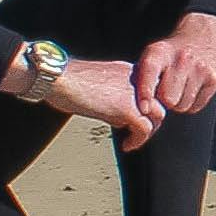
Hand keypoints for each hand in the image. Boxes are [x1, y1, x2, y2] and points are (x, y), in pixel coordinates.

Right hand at [31, 52, 156, 147]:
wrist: (58, 78)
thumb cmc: (67, 82)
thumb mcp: (97, 86)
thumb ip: (113, 97)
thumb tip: (117, 117)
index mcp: (128, 71)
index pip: (149, 91)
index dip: (144, 107)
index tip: (134, 120)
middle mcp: (136, 79)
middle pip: (157, 102)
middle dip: (149, 120)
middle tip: (136, 133)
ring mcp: (134, 93)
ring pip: (157, 116)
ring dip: (146, 132)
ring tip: (133, 140)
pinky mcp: (127, 109)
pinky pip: (145, 129)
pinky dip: (138, 140)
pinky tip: (127, 145)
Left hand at [132, 11, 215, 125]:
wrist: (204, 35)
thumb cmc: (171, 53)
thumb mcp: (152, 55)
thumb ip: (141, 78)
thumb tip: (145, 108)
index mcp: (160, 52)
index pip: (150, 72)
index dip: (146, 92)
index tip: (145, 109)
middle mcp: (182, 58)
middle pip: (168, 99)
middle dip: (164, 101)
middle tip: (165, 90)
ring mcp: (201, 69)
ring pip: (182, 106)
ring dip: (178, 103)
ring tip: (179, 88)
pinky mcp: (215, 79)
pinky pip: (196, 107)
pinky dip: (191, 103)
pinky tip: (191, 88)